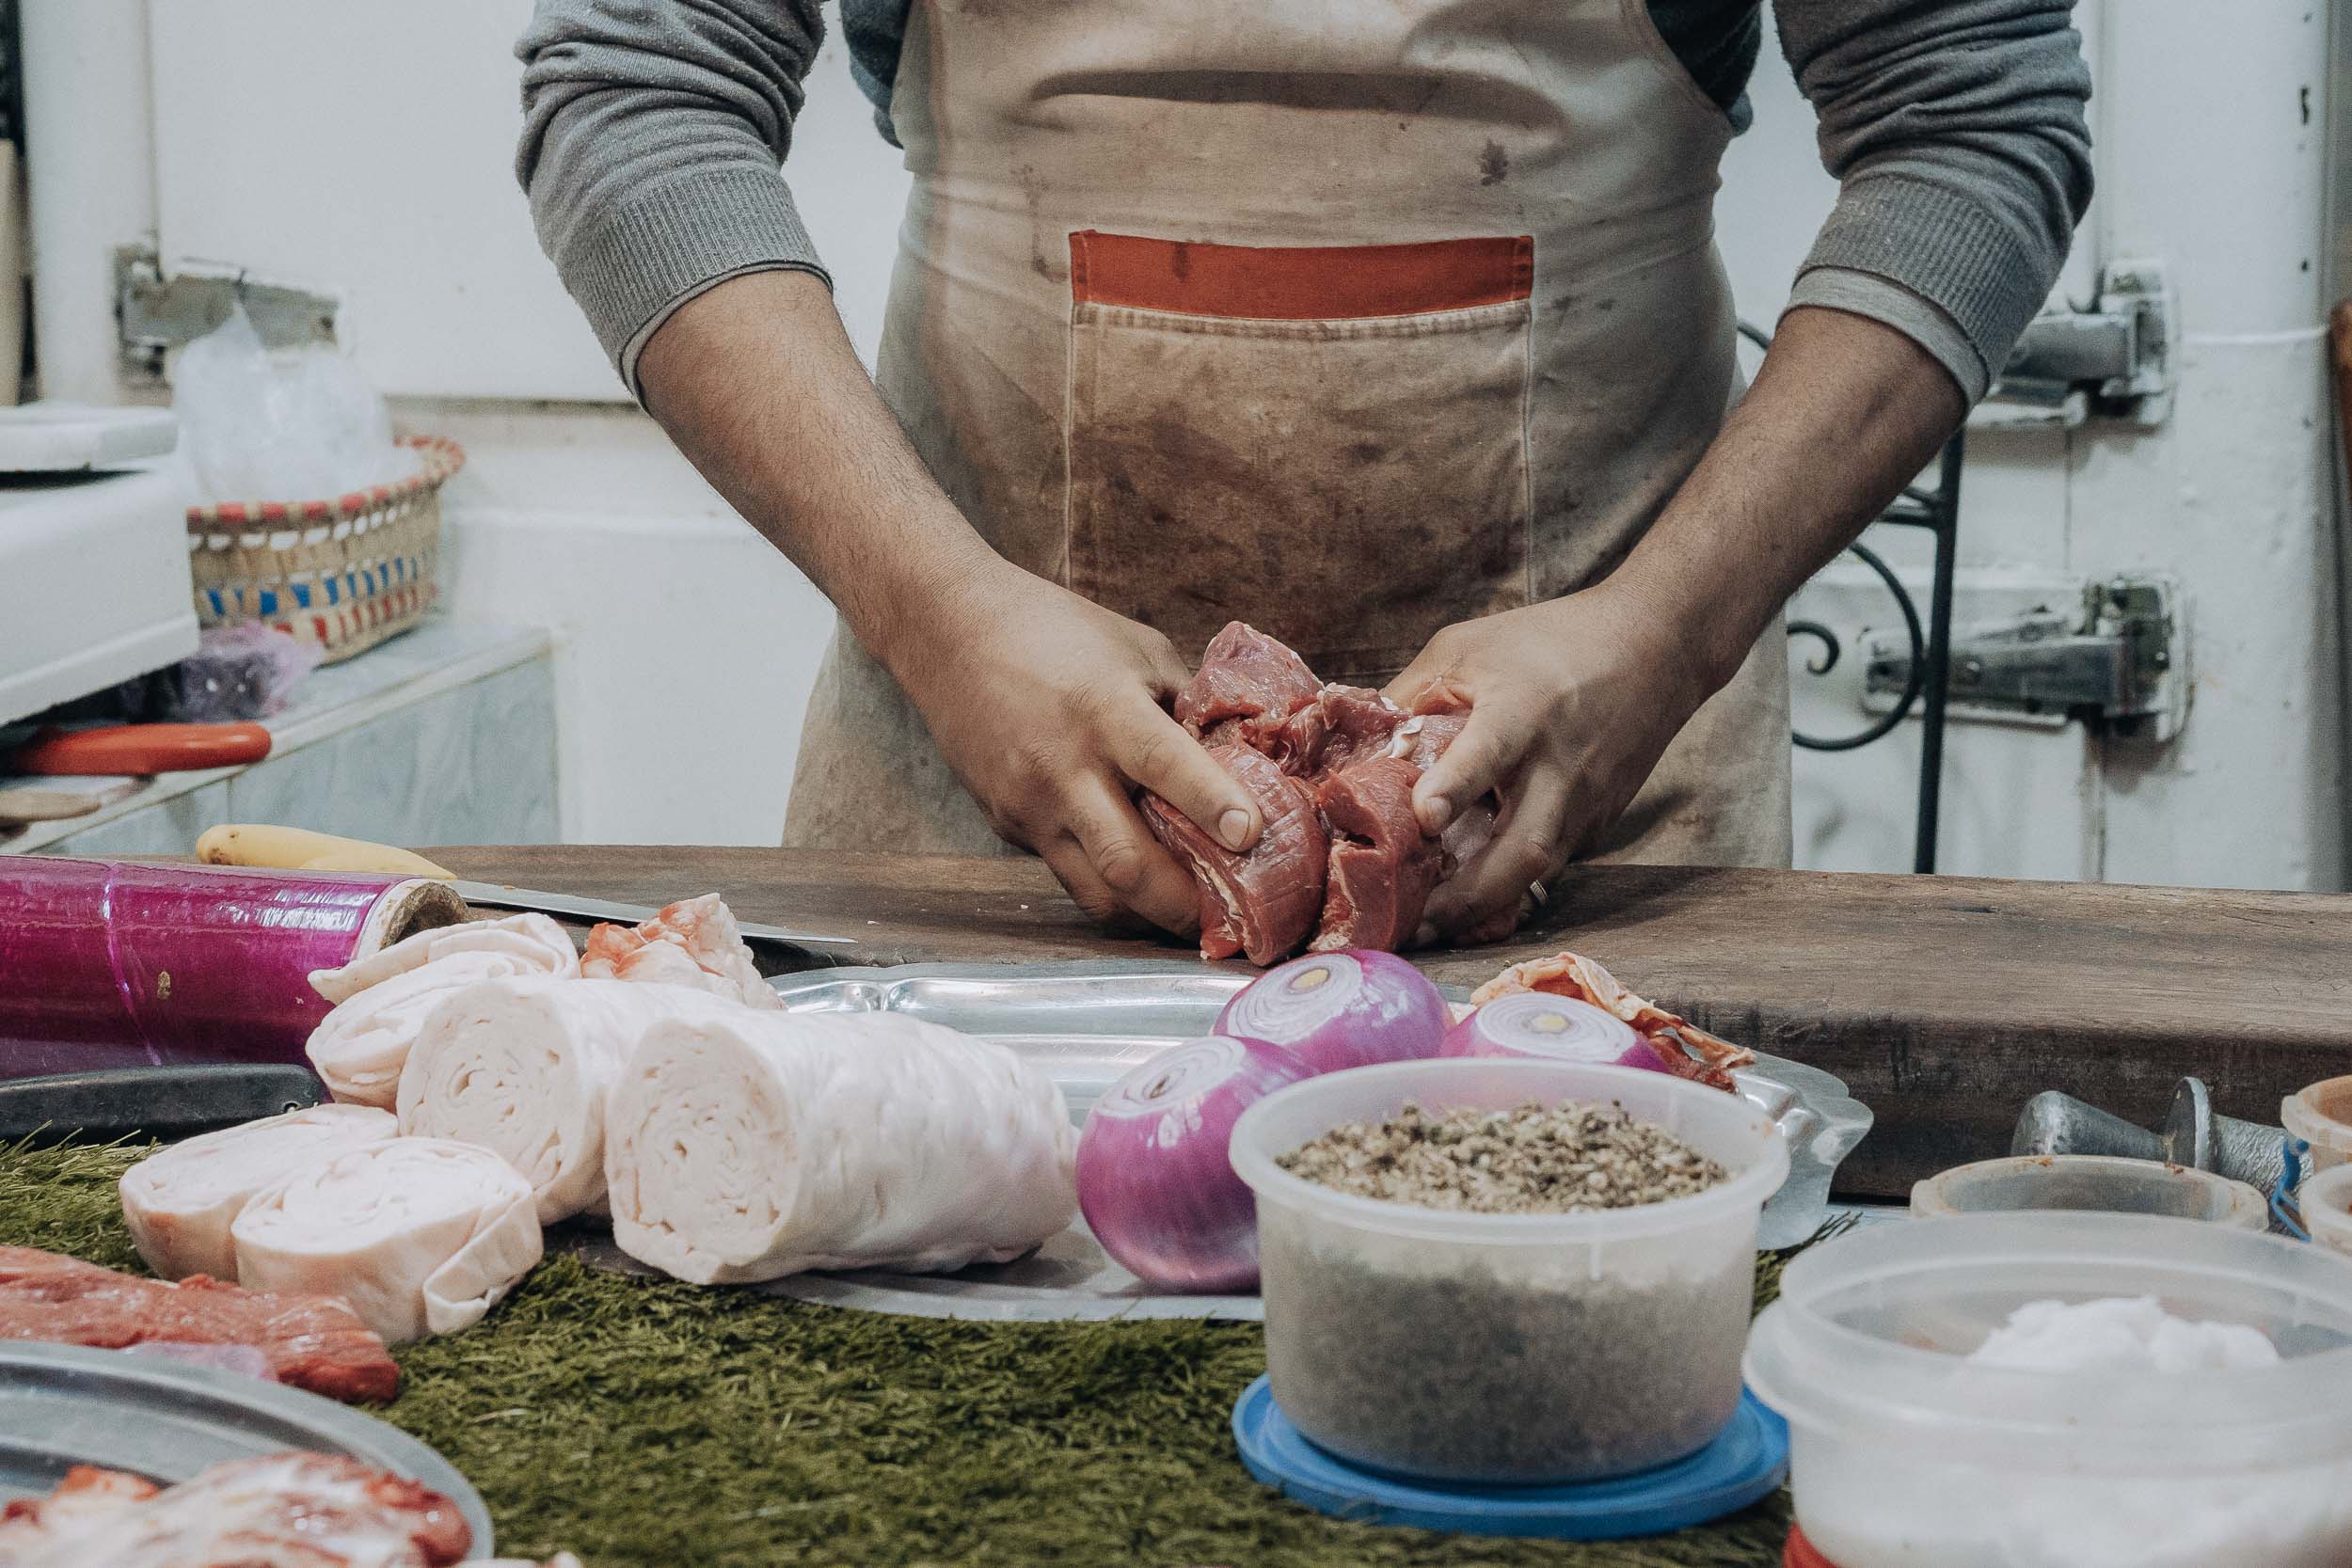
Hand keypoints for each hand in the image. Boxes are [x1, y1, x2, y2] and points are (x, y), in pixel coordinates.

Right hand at [888, 561, 1262, 934]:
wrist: (948, 632)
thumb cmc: (1056, 630)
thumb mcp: (1137, 650)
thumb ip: (1186, 707)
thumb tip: (1239, 760)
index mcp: (1104, 709)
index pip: (1164, 764)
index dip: (1212, 803)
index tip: (1251, 834)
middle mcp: (1063, 768)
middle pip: (1128, 863)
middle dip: (1184, 904)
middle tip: (1227, 916)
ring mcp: (1030, 806)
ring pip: (1096, 892)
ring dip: (1148, 913)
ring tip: (1188, 912)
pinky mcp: (1008, 825)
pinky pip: (1068, 870)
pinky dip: (1109, 882)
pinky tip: (1138, 874)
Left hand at [1383, 582, 1709, 944]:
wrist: (1656, 649)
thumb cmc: (1548, 642)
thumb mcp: (1466, 649)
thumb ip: (1411, 699)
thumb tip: (1358, 753)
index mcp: (1523, 711)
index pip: (1489, 753)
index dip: (1454, 787)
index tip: (1423, 819)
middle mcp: (1561, 766)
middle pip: (1525, 849)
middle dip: (1469, 898)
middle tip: (1415, 926)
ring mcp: (1587, 802)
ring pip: (1539, 871)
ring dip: (1485, 905)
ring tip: (1431, 927)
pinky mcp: (1599, 822)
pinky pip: (1550, 862)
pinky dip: (1509, 883)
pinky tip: (1470, 898)